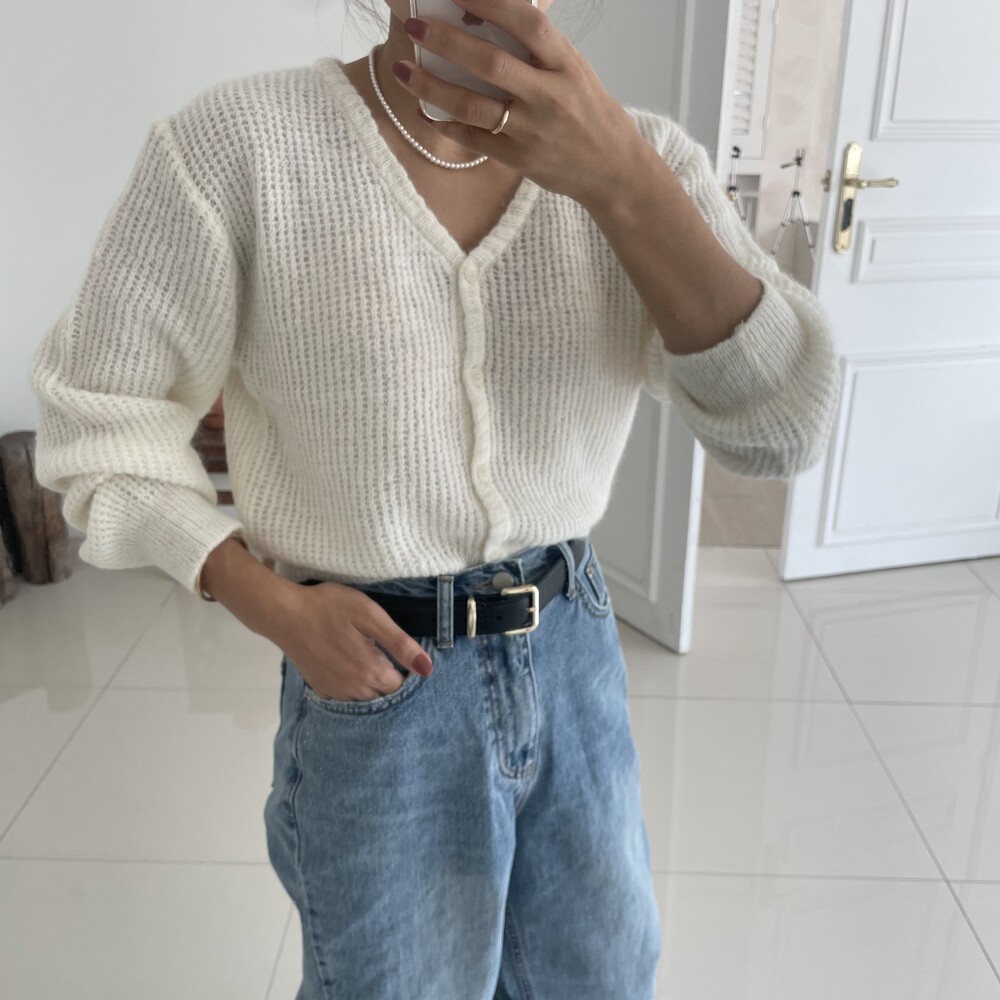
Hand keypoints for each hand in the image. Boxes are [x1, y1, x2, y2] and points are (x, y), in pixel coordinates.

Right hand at [274, 581, 433, 701]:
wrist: (284, 613)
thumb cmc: (330, 608)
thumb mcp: (371, 616)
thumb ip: (400, 644)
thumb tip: (428, 669)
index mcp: (371, 672)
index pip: (402, 685)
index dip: (406, 670)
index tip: (401, 653)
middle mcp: (354, 690)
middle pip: (384, 694)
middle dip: (390, 679)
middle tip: (386, 653)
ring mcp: (335, 692)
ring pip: (365, 698)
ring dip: (372, 684)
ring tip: (368, 657)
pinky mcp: (320, 688)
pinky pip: (345, 696)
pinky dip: (352, 686)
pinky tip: (349, 665)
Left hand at [394, 0, 641, 203]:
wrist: (612, 169)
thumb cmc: (588, 111)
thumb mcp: (573, 69)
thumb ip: (538, 47)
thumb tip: (492, 14)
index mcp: (566, 64)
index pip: (526, 23)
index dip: (489, 2)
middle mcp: (550, 96)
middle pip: (491, 63)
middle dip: (446, 42)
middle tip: (415, 28)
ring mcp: (533, 130)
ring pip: (473, 105)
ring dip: (432, 88)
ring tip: (404, 73)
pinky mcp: (520, 160)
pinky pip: (474, 139)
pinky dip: (447, 123)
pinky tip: (426, 109)